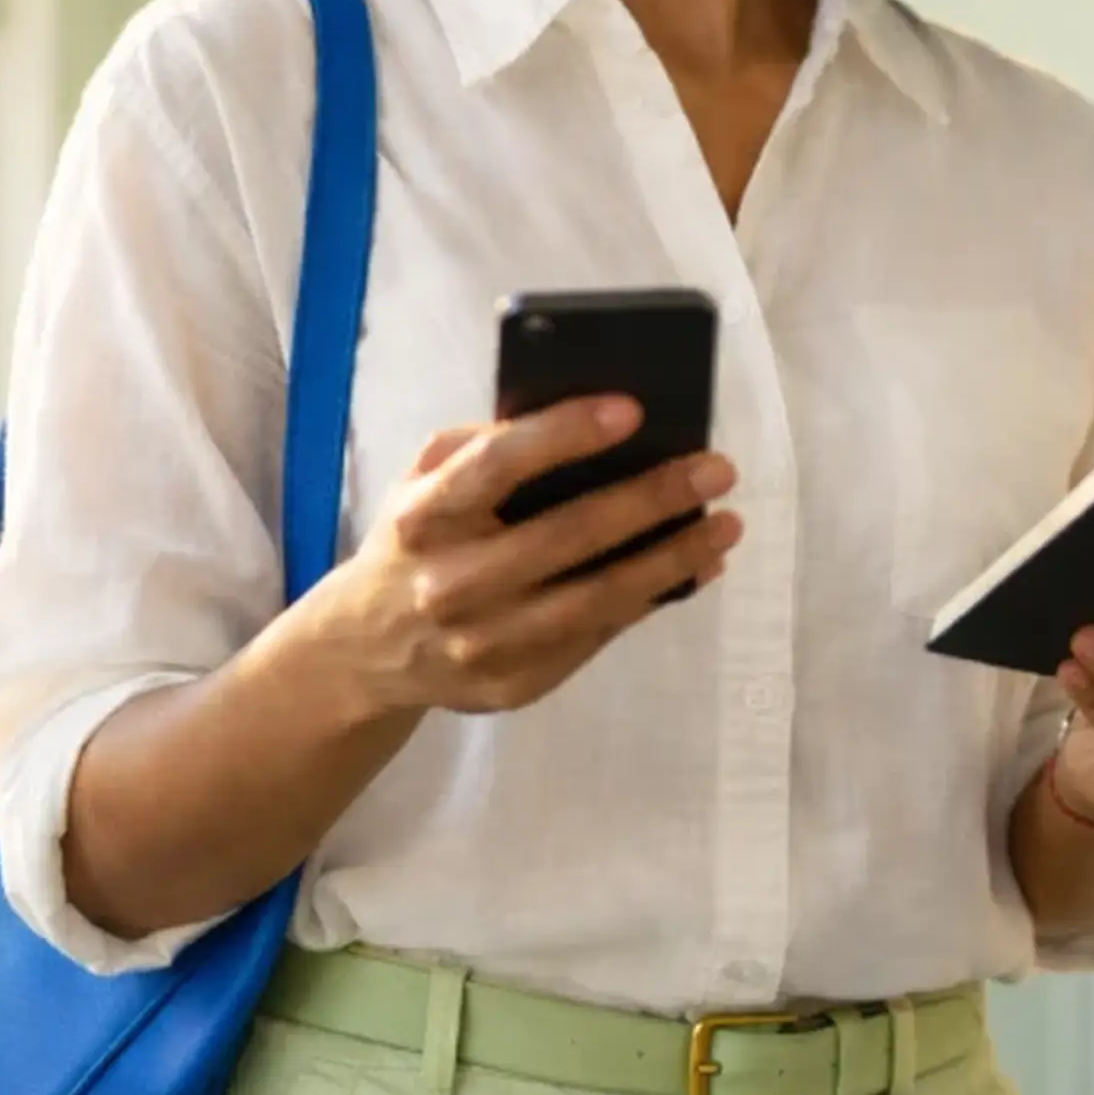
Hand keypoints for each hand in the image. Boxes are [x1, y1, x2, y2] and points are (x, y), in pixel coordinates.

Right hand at [303, 397, 740, 716]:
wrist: (367, 648)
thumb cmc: (416, 540)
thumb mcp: (423, 478)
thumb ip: (486, 445)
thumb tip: (585, 424)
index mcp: (423, 517)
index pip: (497, 466)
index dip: (566, 434)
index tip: (633, 409)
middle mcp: (449, 583)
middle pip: (566, 535)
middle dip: (652, 498)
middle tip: (716, 468)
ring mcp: (483, 643)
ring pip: (596, 599)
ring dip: (672, 559)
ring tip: (725, 525)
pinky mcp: (513, 684)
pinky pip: (597, 636)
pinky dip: (653, 599)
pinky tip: (693, 568)